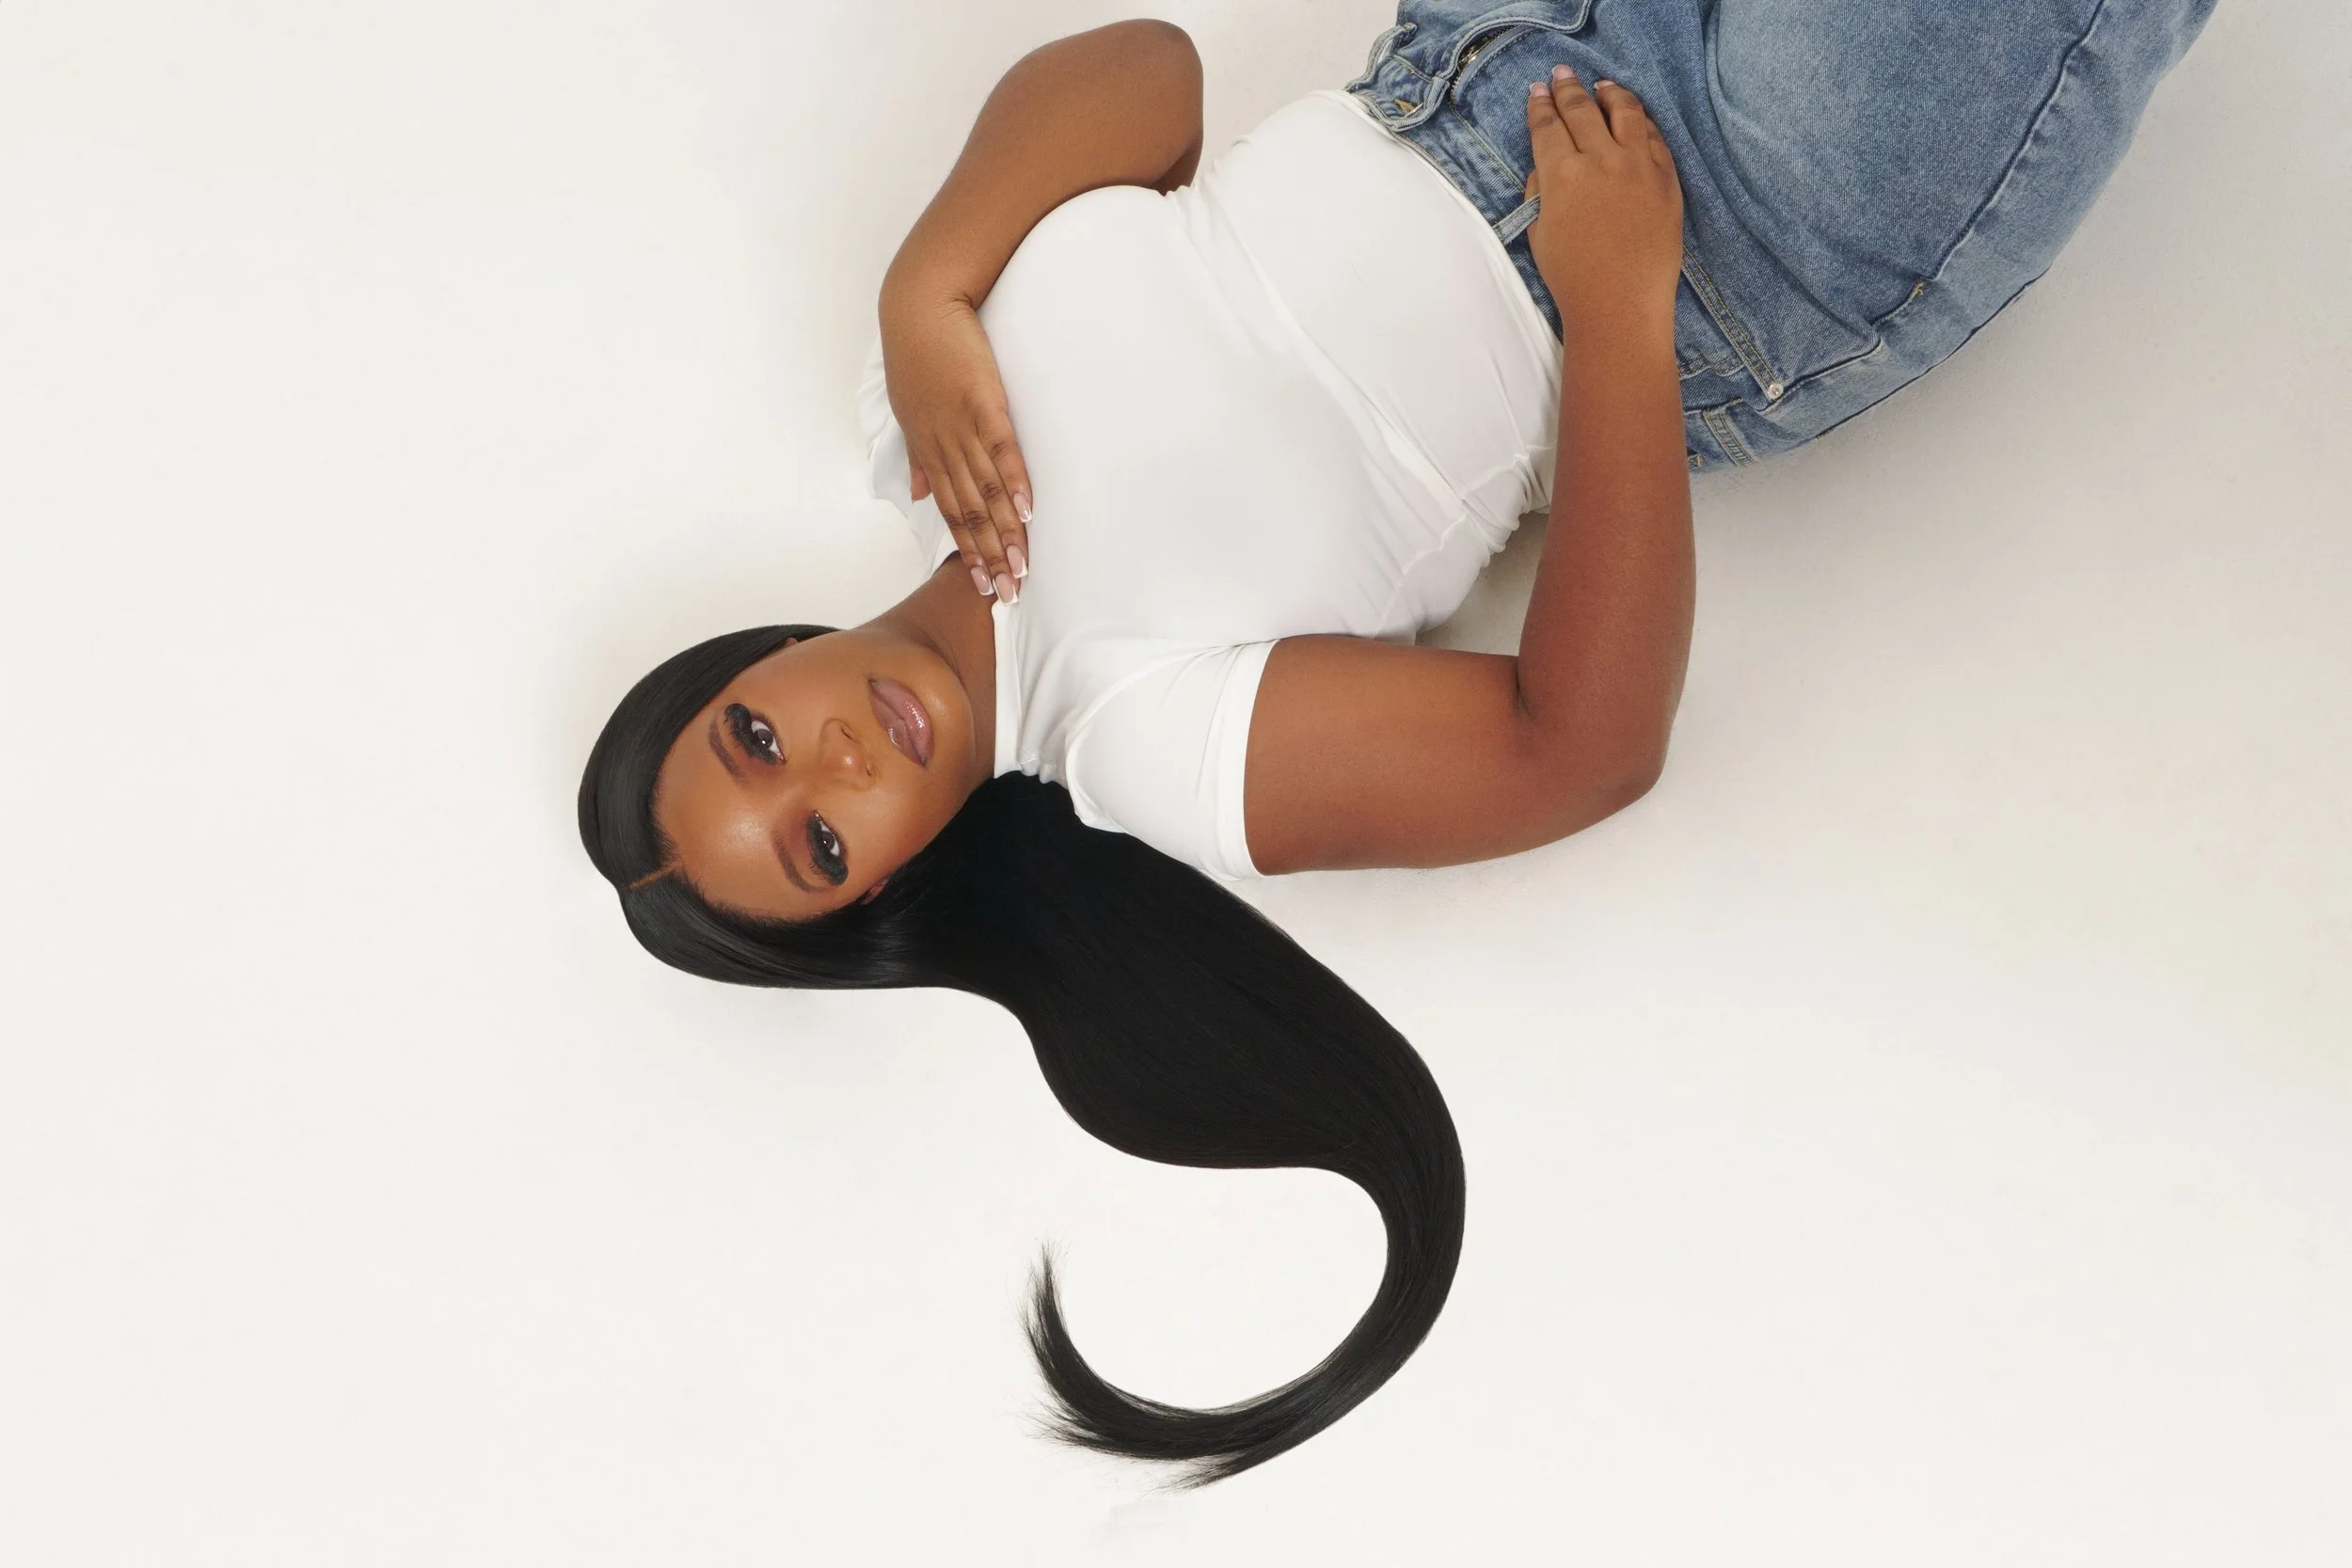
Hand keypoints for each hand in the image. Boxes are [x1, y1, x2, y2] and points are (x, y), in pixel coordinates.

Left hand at [879, 290, 1034, 601]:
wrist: (919, 303)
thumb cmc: (916, 352)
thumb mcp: (907, 409)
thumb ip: (919, 457)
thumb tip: (920, 493)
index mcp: (927, 449)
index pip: (952, 512)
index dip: (970, 550)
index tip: (983, 585)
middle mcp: (944, 445)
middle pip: (971, 513)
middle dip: (990, 557)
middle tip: (1008, 596)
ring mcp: (964, 425)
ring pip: (987, 491)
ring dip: (1006, 532)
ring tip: (1022, 566)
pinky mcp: (984, 402)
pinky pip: (1002, 451)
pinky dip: (1015, 482)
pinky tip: (1029, 511)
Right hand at [1522, 66, 1683, 332]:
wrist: (1621, 304)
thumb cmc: (1573, 277)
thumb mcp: (1539, 233)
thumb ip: (1540, 192)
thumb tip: (1547, 168)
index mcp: (1562, 174)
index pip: (1547, 127)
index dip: (1540, 106)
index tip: (1537, 92)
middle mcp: (1601, 160)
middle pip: (1582, 110)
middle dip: (1568, 89)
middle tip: (1561, 75)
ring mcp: (1638, 166)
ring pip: (1624, 112)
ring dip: (1610, 94)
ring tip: (1603, 86)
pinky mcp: (1666, 178)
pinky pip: (1654, 137)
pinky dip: (1641, 121)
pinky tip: (1635, 117)